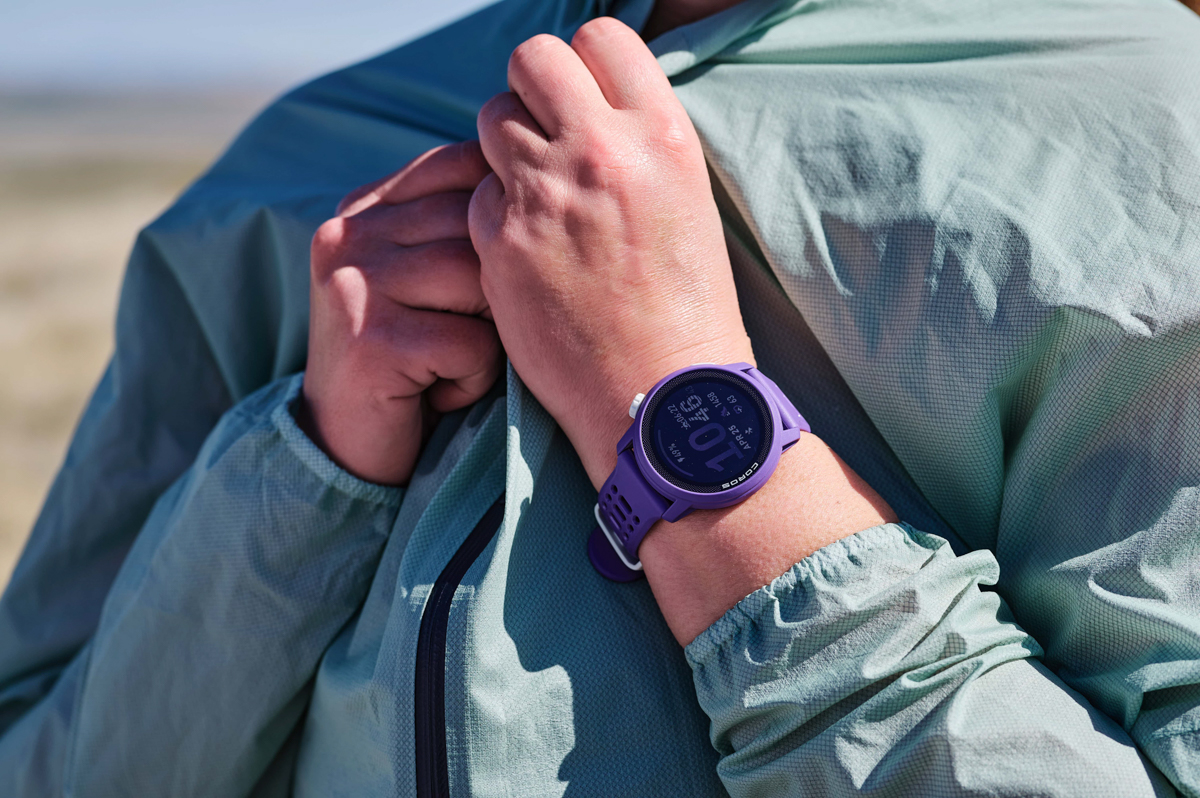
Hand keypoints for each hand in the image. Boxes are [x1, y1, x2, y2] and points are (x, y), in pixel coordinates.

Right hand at [300, 141, 503, 485]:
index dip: (507, 213)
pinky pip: (471, 342)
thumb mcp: (430, 279)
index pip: (460, 167)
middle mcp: (348, 234)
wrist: (348, 445)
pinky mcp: (368, 337)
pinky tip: (440, 390)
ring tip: (456, 360)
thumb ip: (462, 226)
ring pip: (479, 278)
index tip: (511, 267)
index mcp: (363, 208)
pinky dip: (474, 375)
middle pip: (478, 224)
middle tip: (477, 333)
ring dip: (490, 333)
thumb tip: (548, 175)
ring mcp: (352, 283)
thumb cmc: (413, 359)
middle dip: (500, 286)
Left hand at [469, 18, 752, 487]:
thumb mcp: (687, 201)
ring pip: (492, 119)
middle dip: (532, 89)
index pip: (600, 37)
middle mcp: (600, 152)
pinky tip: (524, 247)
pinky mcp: (500, 243)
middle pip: (532, 60)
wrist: (661, 394)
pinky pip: (476, 194)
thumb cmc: (688, 308)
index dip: (583, 63)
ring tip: (534, 191)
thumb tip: (593, 108)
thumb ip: (638, 144)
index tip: (583, 97)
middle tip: (546, 133)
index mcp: (660, 135)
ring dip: (506, 145)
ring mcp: (544, 196)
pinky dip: (493, 212)